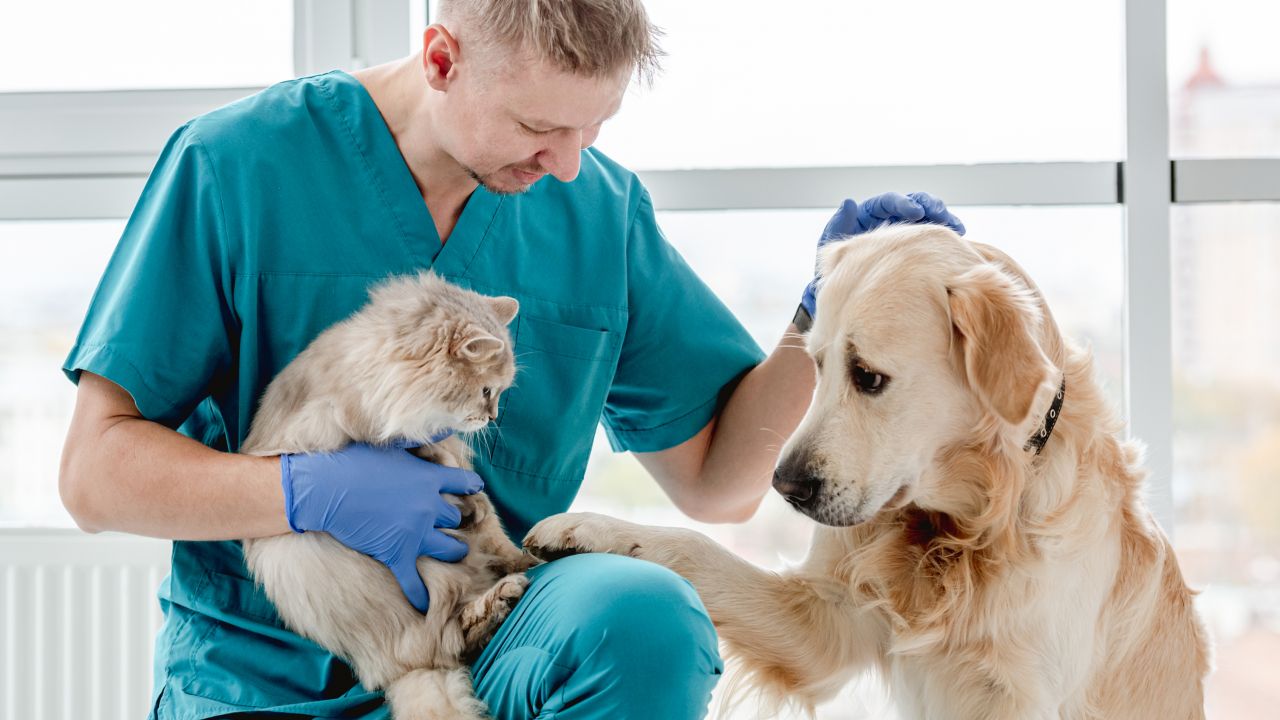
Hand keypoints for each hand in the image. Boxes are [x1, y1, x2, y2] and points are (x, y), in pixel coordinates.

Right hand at [280, 441, 483, 612]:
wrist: (325, 487)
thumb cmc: (355, 460)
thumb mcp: (394, 443)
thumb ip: (423, 439)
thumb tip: (445, 426)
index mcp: (432, 478)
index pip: (467, 484)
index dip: (469, 487)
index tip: (469, 490)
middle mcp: (430, 506)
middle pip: (458, 518)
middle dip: (456, 519)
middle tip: (452, 521)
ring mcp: (415, 532)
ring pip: (450, 548)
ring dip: (453, 550)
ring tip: (454, 552)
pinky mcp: (396, 553)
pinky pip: (414, 581)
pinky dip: (420, 594)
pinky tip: (425, 605)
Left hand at [798, 192, 964, 321]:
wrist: (844, 298)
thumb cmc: (835, 272)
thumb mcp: (832, 250)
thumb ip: (838, 226)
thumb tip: (848, 202)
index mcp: (866, 215)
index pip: (887, 202)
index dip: (903, 203)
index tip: (916, 212)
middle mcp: (887, 219)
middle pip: (912, 202)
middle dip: (929, 205)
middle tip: (942, 215)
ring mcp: (903, 231)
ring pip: (927, 216)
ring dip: (943, 217)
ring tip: (957, 228)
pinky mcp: (915, 245)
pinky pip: (933, 234)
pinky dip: (946, 234)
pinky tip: (960, 239)